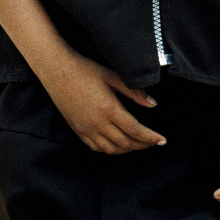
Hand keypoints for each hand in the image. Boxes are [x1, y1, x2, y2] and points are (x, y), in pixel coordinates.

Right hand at [42, 54, 166, 154]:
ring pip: (111, 149)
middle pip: (126, 143)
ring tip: (138, 144)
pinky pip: (96, 148)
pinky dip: (110, 150)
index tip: (162, 140)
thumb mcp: (113, 76)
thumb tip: (153, 104)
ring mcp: (86, 128)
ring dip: (128, 150)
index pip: (135, 130)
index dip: (151, 138)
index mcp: (109, 109)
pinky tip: (118, 145)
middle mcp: (97, 123)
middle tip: (153, 142)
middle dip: (143, 145)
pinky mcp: (78, 130)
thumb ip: (134, 92)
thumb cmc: (85, 70)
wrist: (57, 70)